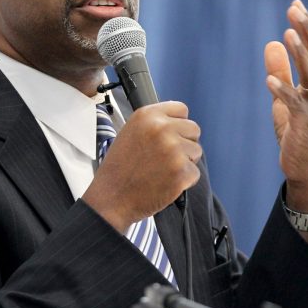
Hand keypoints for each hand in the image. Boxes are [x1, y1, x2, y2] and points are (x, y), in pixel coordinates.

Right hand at [82, 101, 201, 231]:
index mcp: (148, 115)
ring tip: (162, 170)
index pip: (181, 109)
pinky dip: (184, 181)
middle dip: (185, 143)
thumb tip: (178, 123)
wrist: (111, 197)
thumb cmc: (119, 168)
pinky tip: (165, 182)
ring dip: (185, 162)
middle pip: (193, 129)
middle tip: (166, 157)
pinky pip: (194, 173)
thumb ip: (154, 124)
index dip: (178, 124)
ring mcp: (173, 149)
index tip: (171, 135)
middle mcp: (162, 128)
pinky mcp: (181, 171)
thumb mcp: (130, 132)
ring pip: (196, 151)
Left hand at [264, 0, 307, 214]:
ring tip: (287, 33)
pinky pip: (294, 104)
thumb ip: (281, 71)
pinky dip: (282, 91)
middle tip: (294, 9)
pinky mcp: (305, 124)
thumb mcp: (285, 97)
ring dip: (299, 53)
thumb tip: (271, 42)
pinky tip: (268, 80)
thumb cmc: (299, 131)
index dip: (307, 26)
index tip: (296, 4)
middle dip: (307, 30)